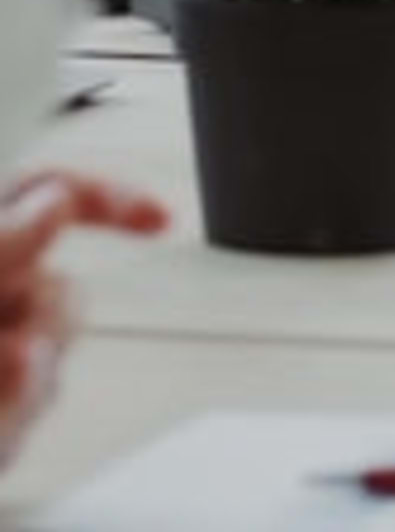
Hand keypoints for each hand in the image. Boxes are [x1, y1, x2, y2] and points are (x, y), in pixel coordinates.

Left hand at [0, 171, 168, 477]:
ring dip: (26, 385)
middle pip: (59, 286)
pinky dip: (7, 428)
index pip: (43, 190)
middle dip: (49, 322)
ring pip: (51, 360)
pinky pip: (26, 417)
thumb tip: (55, 201)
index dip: (105, 200)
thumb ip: (1, 241)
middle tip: (9, 345)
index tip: (155, 221)